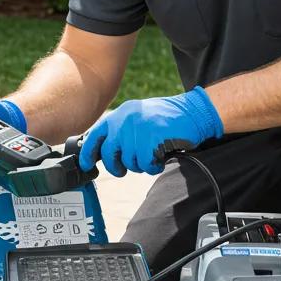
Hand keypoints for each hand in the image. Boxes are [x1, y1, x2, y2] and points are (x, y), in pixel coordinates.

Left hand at [78, 87, 222, 176]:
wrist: (194, 112)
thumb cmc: (167, 118)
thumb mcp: (139, 116)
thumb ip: (121, 130)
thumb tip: (104, 151)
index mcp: (121, 114)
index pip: (95, 135)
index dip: (88, 152)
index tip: (86, 164)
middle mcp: (126, 120)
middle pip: (110, 154)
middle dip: (117, 166)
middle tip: (126, 168)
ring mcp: (138, 130)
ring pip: (129, 162)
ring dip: (141, 165)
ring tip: (152, 153)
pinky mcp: (151, 140)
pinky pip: (145, 165)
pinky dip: (153, 166)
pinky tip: (160, 157)